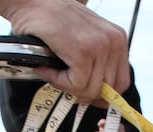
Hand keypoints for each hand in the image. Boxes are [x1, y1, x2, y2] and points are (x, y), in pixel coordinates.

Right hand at [5, 0, 129, 99]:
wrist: (30, 3)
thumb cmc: (52, 23)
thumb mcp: (83, 41)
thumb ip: (94, 65)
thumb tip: (97, 100)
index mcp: (118, 39)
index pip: (121, 83)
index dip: (101, 95)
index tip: (82, 93)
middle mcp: (115, 42)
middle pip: (108, 91)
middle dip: (83, 93)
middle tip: (62, 81)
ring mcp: (100, 46)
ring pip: (90, 90)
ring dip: (66, 87)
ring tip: (51, 71)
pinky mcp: (84, 52)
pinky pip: (76, 85)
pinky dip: (57, 82)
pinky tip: (46, 68)